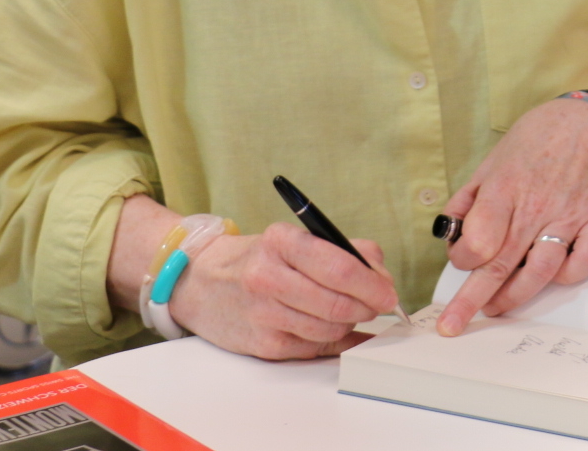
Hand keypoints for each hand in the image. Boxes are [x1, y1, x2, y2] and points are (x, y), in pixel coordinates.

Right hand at [166, 224, 398, 360]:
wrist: (199, 282)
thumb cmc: (256, 259)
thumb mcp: (293, 239)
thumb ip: (343, 250)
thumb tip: (381, 277)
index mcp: (281, 242)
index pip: (339, 265)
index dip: (372, 283)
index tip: (388, 291)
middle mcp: (268, 277)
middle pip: (337, 302)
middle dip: (368, 306)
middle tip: (377, 304)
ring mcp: (264, 314)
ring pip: (330, 328)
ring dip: (350, 323)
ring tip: (349, 311)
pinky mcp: (264, 344)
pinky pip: (315, 348)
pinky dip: (333, 340)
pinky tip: (333, 328)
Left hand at [435, 96, 587, 335]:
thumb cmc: (536, 140)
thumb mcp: (492, 162)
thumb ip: (468, 200)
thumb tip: (449, 235)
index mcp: (505, 188)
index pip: (477, 241)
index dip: (462, 260)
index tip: (460, 261)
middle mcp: (535, 206)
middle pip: (500, 264)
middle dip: (472, 300)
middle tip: (454, 325)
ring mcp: (569, 215)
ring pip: (540, 271)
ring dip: (515, 297)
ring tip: (497, 307)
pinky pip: (583, 262)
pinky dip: (567, 277)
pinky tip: (552, 278)